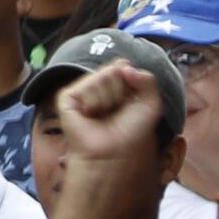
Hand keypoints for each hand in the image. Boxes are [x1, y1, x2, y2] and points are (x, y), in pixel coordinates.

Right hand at [53, 47, 163, 175]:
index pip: (123, 65)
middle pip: (114, 68)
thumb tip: (123, 65)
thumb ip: (147, 79)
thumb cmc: (132, 134)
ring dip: (109, 98)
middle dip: (122, 90)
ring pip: (102, 76)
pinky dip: (95, 101)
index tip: (131, 101)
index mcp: (115, 87)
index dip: (131, 81)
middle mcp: (97, 87)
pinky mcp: (67, 98)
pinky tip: (91, 115)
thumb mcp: (151, 104)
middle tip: (117, 111)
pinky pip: (87, 85)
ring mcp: (82, 92)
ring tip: (104, 115)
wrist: (114, 153)